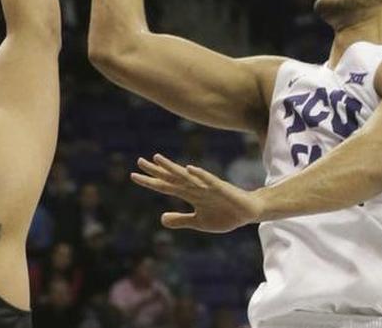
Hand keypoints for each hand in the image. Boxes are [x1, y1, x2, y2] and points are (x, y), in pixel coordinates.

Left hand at [131, 154, 261, 232]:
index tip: (134, 176)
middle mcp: (195, 187)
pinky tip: (189, 169)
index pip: (166, 186)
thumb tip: (161, 219)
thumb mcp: (199, 222)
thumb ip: (181, 219)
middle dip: (156, 170)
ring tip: (157, 159)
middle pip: (172, 177)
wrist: (248, 213)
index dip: (151, 182)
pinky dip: (198, 174)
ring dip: (171, 167)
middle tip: (138, 161)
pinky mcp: (221, 188)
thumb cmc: (224, 215)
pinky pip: (208, 180)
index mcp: (190, 194)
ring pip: (186, 175)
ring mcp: (207, 186)